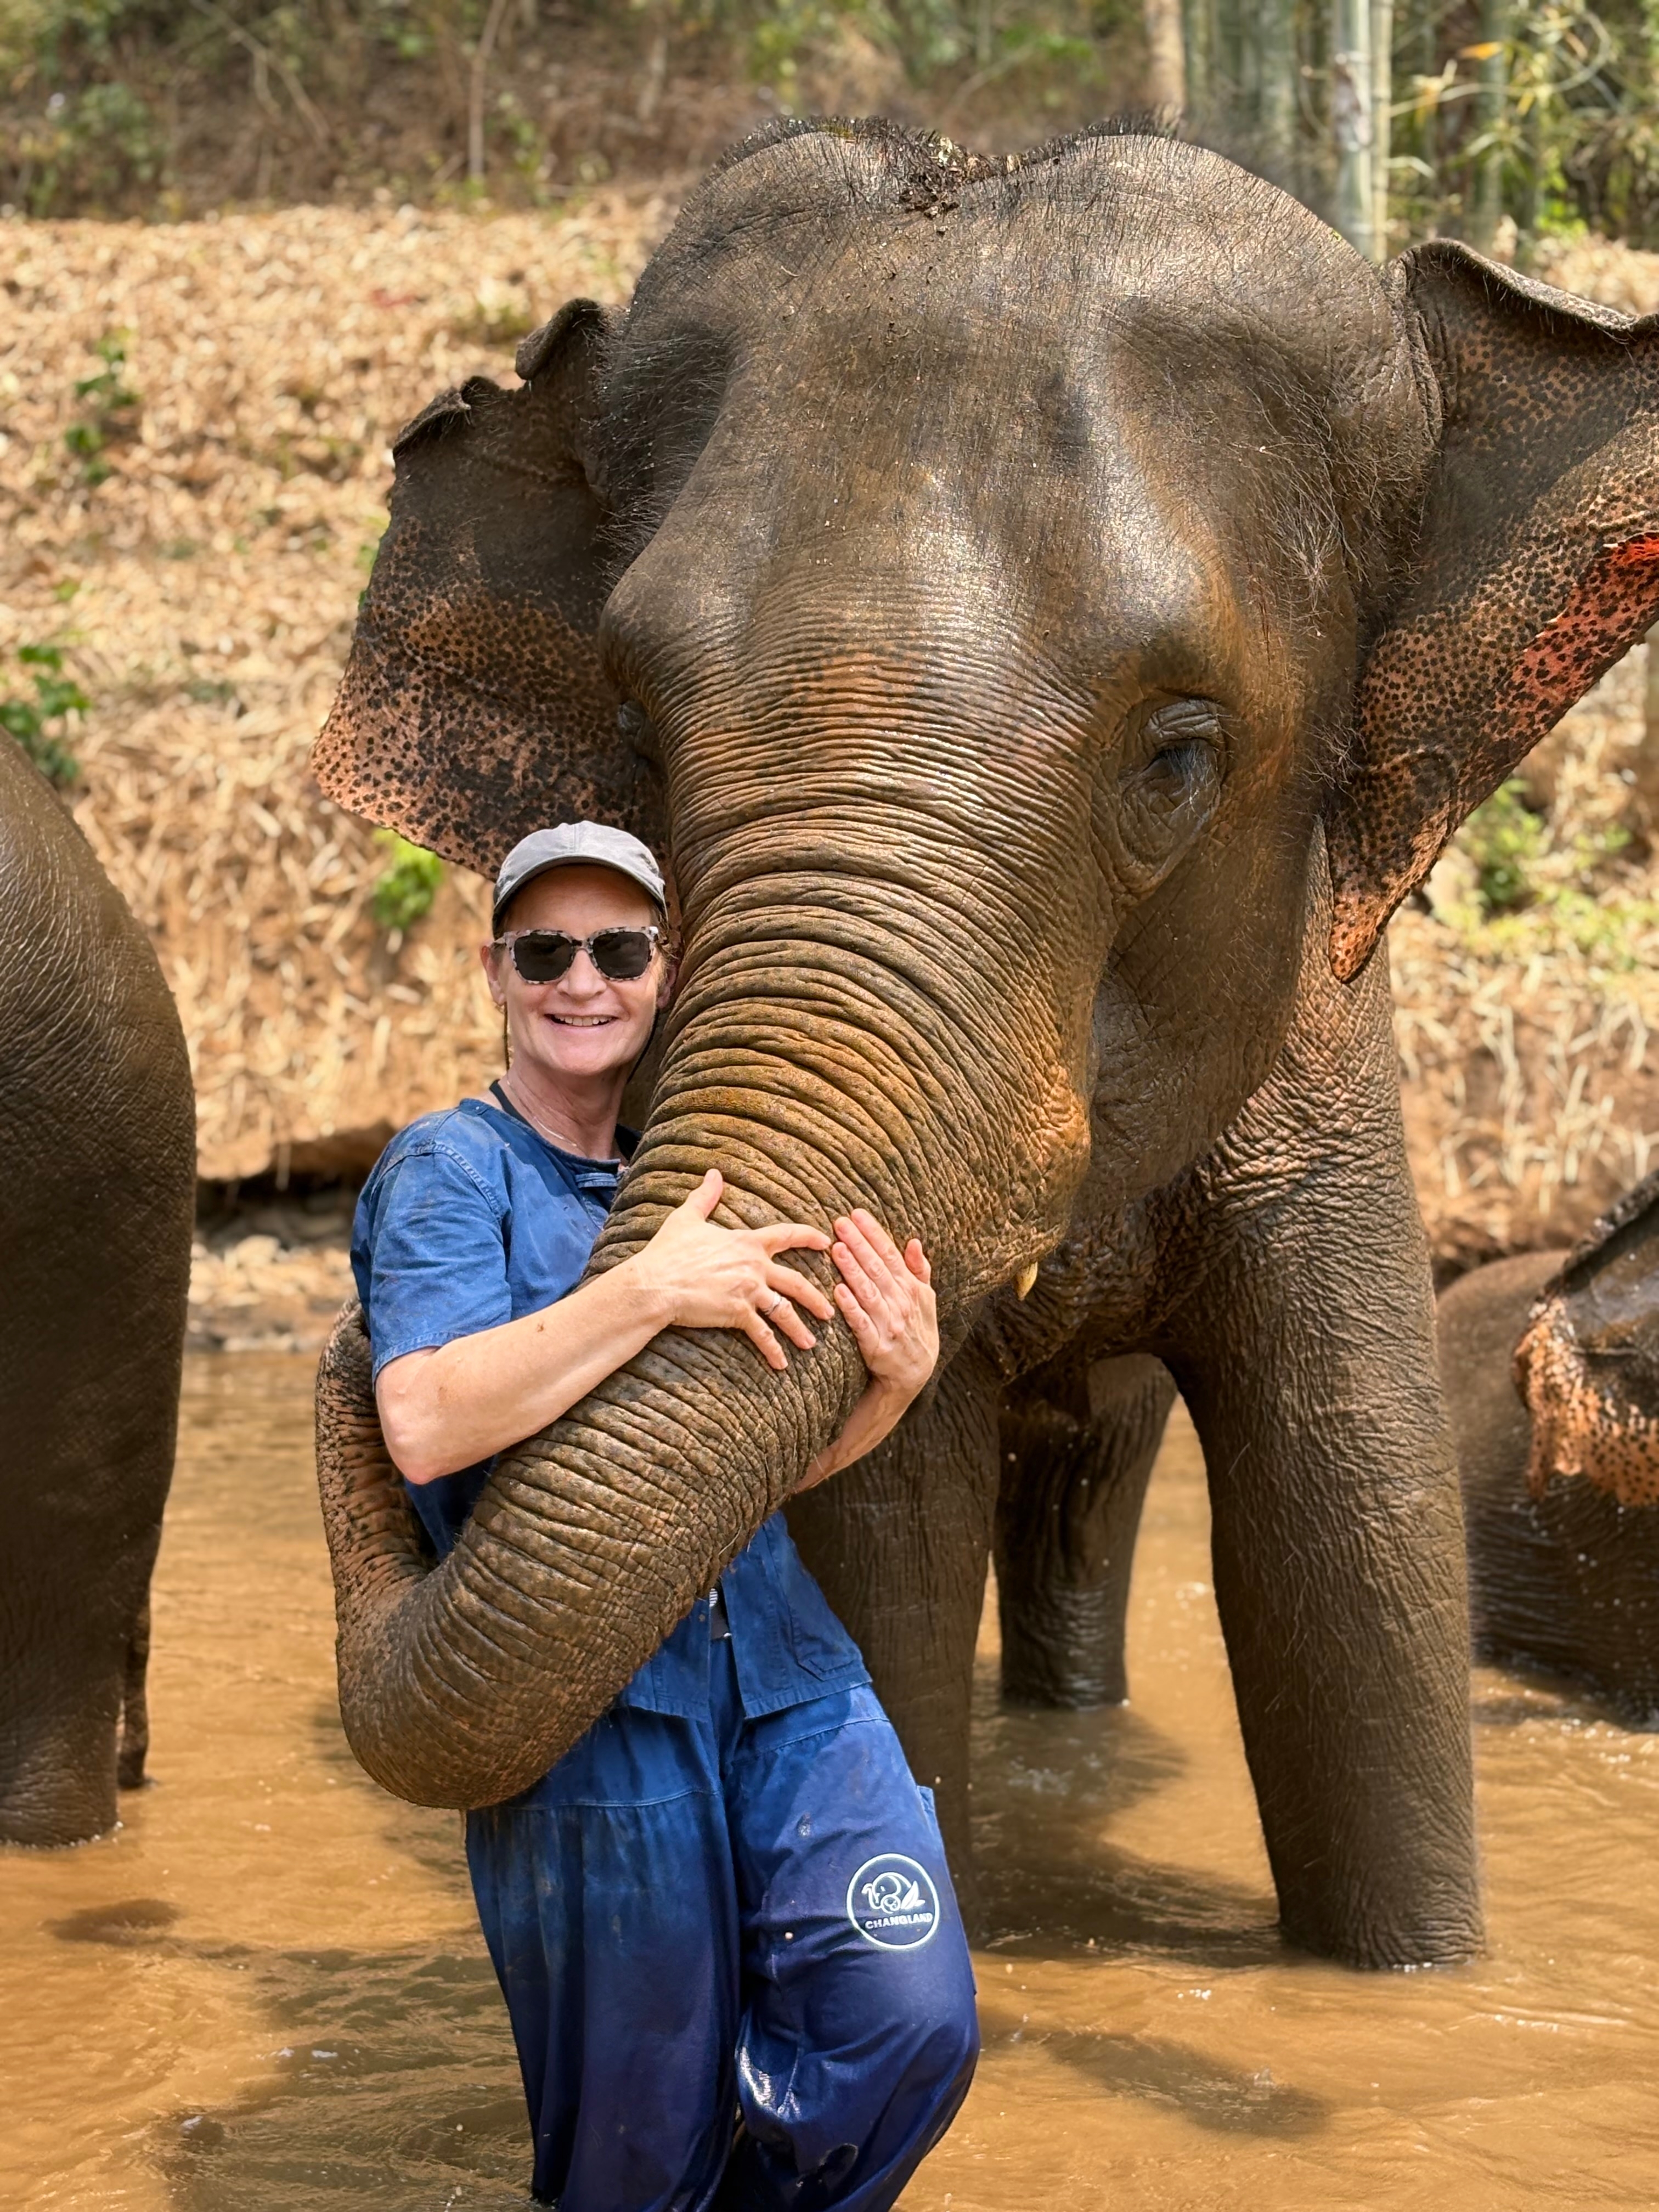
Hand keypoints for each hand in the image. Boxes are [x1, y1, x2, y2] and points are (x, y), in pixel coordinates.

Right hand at [630, 1169, 834, 1371]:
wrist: (655, 1283)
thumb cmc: (668, 1251)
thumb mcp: (687, 1217)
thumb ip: (705, 1196)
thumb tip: (713, 1173)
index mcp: (747, 1241)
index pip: (786, 1235)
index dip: (808, 1237)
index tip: (826, 1242)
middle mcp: (754, 1266)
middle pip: (796, 1282)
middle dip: (815, 1298)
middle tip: (830, 1310)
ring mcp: (748, 1291)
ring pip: (785, 1311)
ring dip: (799, 1329)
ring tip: (811, 1343)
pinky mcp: (737, 1313)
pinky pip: (762, 1334)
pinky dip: (773, 1350)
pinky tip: (781, 1363)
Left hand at [829, 1210, 937, 1402]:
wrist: (913, 1375)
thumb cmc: (916, 1332)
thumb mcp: (926, 1300)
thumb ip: (919, 1270)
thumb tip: (913, 1241)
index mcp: (912, 1289)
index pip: (890, 1255)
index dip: (873, 1233)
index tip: (857, 1214)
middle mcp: (902, 1304)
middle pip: (877, 1269)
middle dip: (858, 1243)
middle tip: (840, 1222)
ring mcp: (889, 1325)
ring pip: (868, 1292)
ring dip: (852, 1269)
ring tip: (836, 1248)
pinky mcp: (876, 1346)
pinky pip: (861, 1324)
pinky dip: (851, 1307)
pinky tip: (838, 1290)